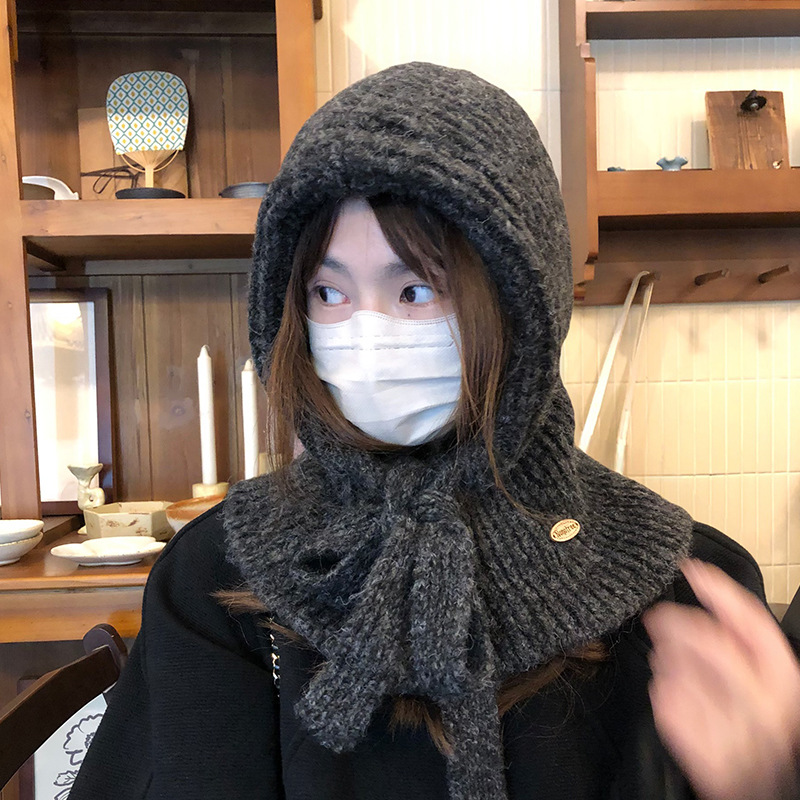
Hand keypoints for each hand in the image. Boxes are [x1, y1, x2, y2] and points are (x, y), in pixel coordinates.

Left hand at [642, 559, 799, 799]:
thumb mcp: (761, 670)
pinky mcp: (704, 749)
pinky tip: (672, 689)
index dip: (719, 590)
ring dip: (665, 657)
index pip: (752, 622)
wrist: (757, 780)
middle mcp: (764, 705)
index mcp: (783, 679)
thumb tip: (695, 574)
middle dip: (674, 622)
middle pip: (706, 642)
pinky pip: (665, 700)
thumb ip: (735, 629)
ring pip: (679, 669)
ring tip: (671, 659)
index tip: (689, 567)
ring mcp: (734, 730)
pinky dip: (661, 688)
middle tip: (656, 616)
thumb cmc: (754, 710)